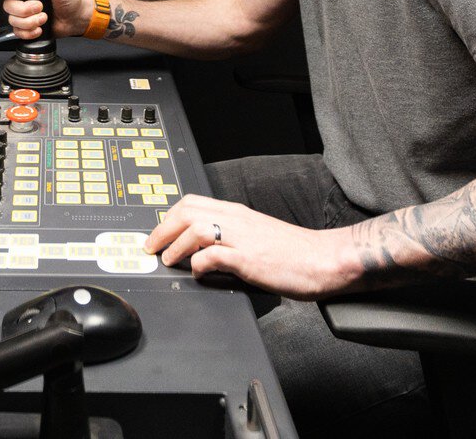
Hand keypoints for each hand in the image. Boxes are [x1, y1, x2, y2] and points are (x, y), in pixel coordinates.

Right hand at [0, 0, 93, 38]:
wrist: (76, 17)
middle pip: (7, 5)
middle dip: (24, 9)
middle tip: (40, 6)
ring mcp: (24, 14)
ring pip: (12, 20)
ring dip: (30, 21)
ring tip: (44, 18)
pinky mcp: (27, 27)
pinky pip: (18, 32)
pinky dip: (29, 32)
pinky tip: (40, 28)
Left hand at [143, 195, 353, 300]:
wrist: (324, 260)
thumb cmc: (294, 253)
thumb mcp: (257, 236)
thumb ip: (232, 238)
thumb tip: (205, 252)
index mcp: (238, 213)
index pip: (193, 203)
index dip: (169, 217)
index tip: (158, 233)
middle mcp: (238, 220)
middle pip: (188, 211)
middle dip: (162, 229)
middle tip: (151, 247)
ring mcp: (244, 238)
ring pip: (196, 229)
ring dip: (175, 246)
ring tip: (167, 261)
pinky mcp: (250, 259)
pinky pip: (214, 256)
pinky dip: (199, 264)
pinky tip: (198, 273)